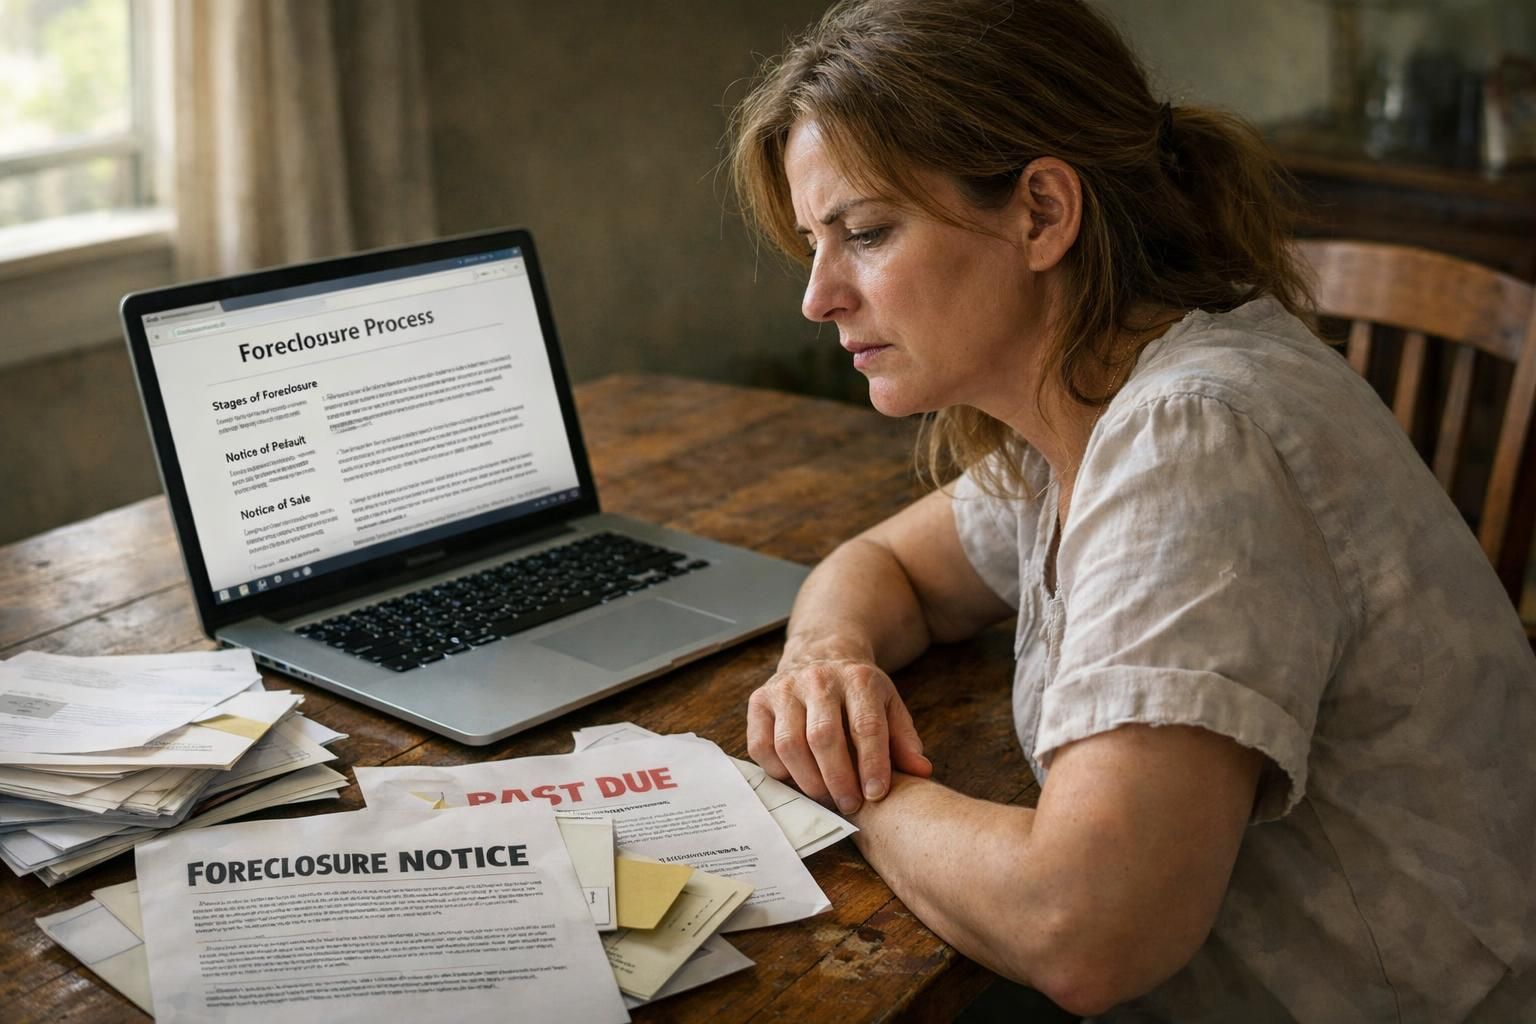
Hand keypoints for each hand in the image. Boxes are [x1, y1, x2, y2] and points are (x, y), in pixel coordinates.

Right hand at [746, 656, 932, 814]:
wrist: (821, 655)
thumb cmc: (858, 693)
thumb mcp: (889, 706)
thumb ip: (904, 740)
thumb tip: (921, 771)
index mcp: (858, 679)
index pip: (865, 726)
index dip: (872, 764)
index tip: (875, 794)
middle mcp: (818, 679)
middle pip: (823, 737)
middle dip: (837, 779)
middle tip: (849, 805)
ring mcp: (784, 688)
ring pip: (789, 744)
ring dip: (808, 780)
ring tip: (825, 798)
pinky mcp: (758, 701)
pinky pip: (761, 746)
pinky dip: (777, 771)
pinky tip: (796, 779)